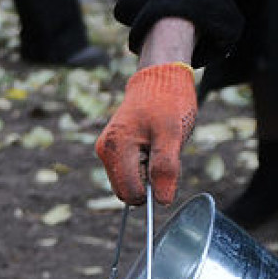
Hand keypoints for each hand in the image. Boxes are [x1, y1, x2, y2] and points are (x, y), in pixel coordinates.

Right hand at [95, 62, 196, 204]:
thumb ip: (166, 168)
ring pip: (127, 184)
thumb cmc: (168, 102)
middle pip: (126, 191)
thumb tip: (162, 201)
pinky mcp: (111, 149)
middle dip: (148, 183)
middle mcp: (104, 150)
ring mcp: (106, 150)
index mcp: (115, 147)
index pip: (131, 192)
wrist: (160, 77)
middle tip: (162, 154)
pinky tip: (150, 146)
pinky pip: (127, 173)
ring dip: (146, 174)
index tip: (166, 168)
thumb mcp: (173, 135)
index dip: (153, 189)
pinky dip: (142, 167)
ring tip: (156, 147)